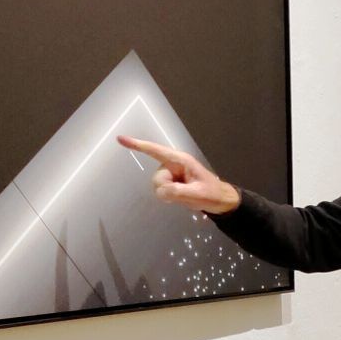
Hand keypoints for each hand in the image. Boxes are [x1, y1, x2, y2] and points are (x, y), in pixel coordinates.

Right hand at [118, 136, 240, 214]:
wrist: (220, 200)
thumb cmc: (212, 194)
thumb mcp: (198, 194)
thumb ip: (179, 192)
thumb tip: (161, 191)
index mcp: (180, 160)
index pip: (155, 151)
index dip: (138, 145)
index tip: (120, 139)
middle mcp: (172, 165)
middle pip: (157, 179)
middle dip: (167, 189)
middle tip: (186, 193)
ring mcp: (170, 174)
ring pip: (158, 187)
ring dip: (170, 194)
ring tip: (186, 194)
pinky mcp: (169, 183)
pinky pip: (161, 192)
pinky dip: (169, 197)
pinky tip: (182, 196)